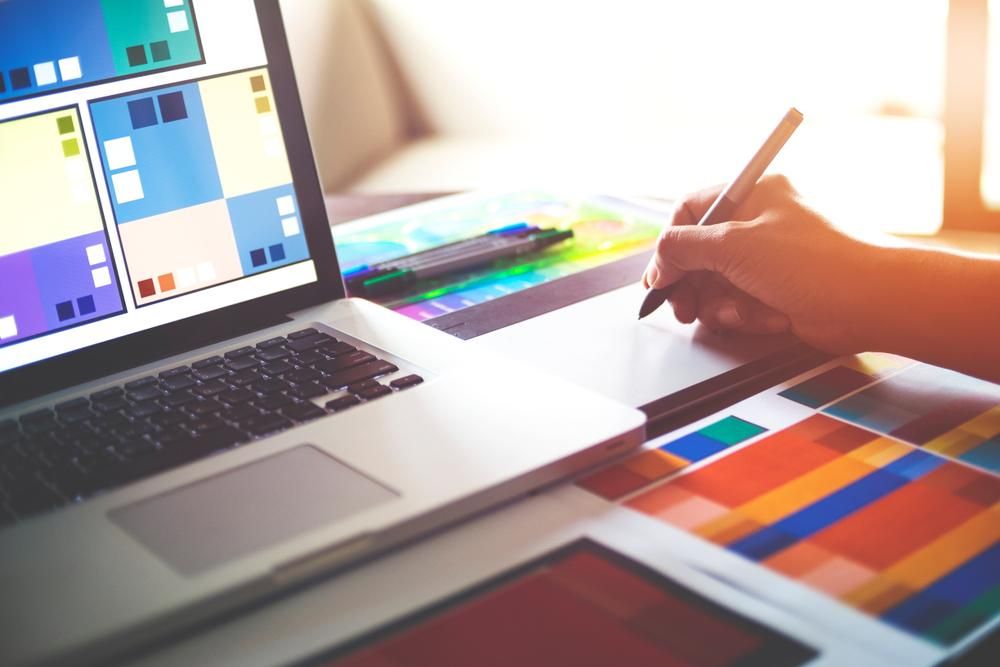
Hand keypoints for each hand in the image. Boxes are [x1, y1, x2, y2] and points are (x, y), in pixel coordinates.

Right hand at [641, 175, 885, 353]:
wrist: (870, 302)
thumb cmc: (813, 263)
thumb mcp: (734, 246)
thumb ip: (684, 248)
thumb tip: (658, 260)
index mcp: (753, 195)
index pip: (692, 210)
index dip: (670, 244)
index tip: (659, 276)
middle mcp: (761, 223)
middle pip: (700, 254)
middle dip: (691, 285)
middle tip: (684, 308)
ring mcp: (770, 259)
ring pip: (717, 285)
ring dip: (722, 305)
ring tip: (740, 312)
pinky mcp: (778, 291)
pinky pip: (740, 304)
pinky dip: (747, 315)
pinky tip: (769, 317)